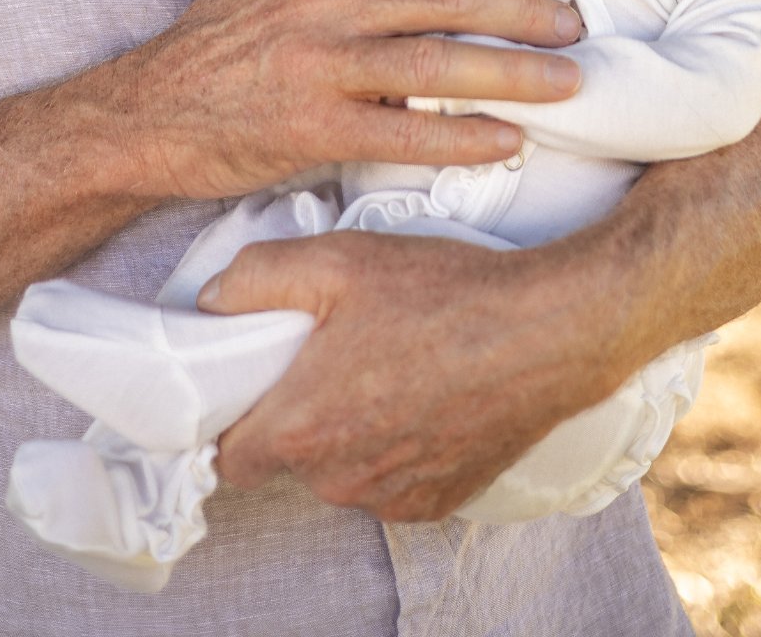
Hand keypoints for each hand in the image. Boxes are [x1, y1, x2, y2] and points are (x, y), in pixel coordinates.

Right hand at [130, 0, 581, 202]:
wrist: (146, 112)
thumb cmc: (213, 33)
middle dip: (521, 11)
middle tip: (573, 28)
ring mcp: (319, 63)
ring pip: (436, 61)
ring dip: (513, 72)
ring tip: (567, 83)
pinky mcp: (313, 127)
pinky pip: (405, 133)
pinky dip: (462, 137)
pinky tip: (507, 140)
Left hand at [200, 231, 608, 519]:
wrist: (548, 331)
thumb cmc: (443, 292)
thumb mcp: (337, 259)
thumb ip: (256, 278)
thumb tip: (212, 302)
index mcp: (303, 426)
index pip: (227, 456)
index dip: (231, 417)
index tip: (250, 381)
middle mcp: (342, 478)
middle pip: (288, 459)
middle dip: (297, 413)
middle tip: (329, 353)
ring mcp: (394, 495)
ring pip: (342, 470)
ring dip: (348, 431)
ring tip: (385, 364)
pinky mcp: (439, 501)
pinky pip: (392, 480)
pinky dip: (395, 445)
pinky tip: (422, 392)